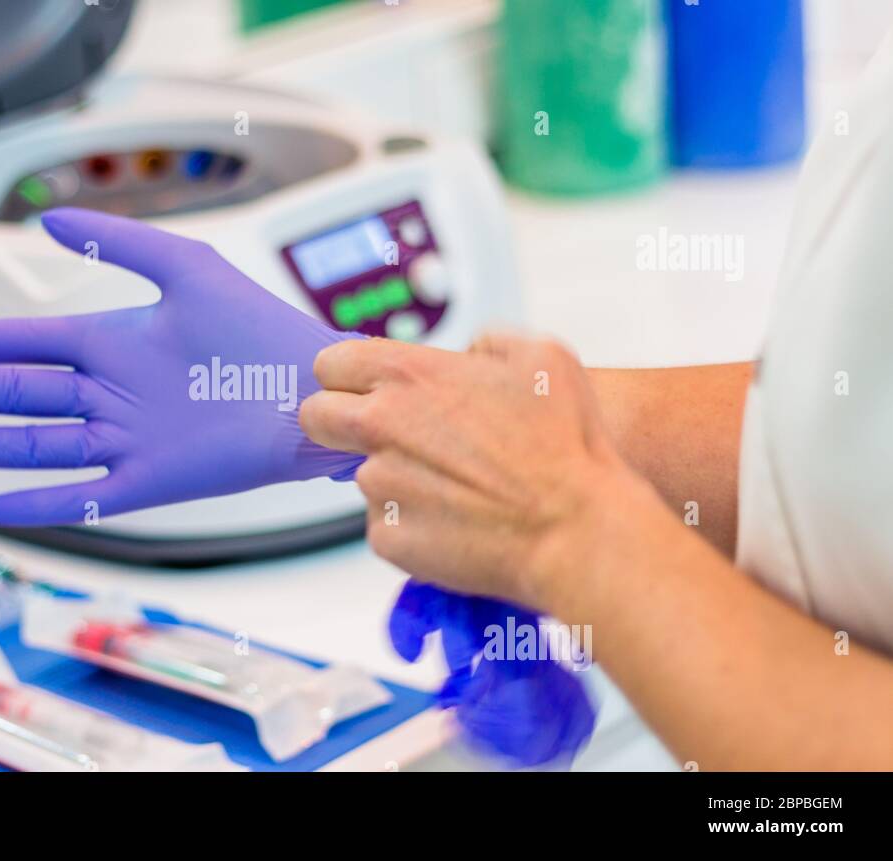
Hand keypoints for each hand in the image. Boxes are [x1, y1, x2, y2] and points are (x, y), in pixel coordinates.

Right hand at [0, 208, 362, 526]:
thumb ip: (117, 242)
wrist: (311, 390)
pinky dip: (30, 502)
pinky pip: (76, 495)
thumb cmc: (257, 325)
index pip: (20, 342)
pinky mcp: (148, 481)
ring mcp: (123, 439)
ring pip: (30, 444)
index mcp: (111, 340)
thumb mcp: (184, 266)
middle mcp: (107, 392)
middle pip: (12, 392)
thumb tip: (46, 219)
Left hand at [301, 332, 632, 610]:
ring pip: (363, 476)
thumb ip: (489, 343)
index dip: (347, 376)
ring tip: (456, 488)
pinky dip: (412, 524)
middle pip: (316, 416)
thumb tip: (469, 355)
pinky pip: (385, 525)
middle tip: (385, 435)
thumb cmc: (566, 445)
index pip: (331, 363)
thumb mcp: (542, 357)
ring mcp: (378, 486)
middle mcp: (380, 426)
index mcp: (408, 375)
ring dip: (395, 479)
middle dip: (337, 421)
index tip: (365, 389)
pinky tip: (457, 522)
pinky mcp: (386, 537)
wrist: (577, 530)